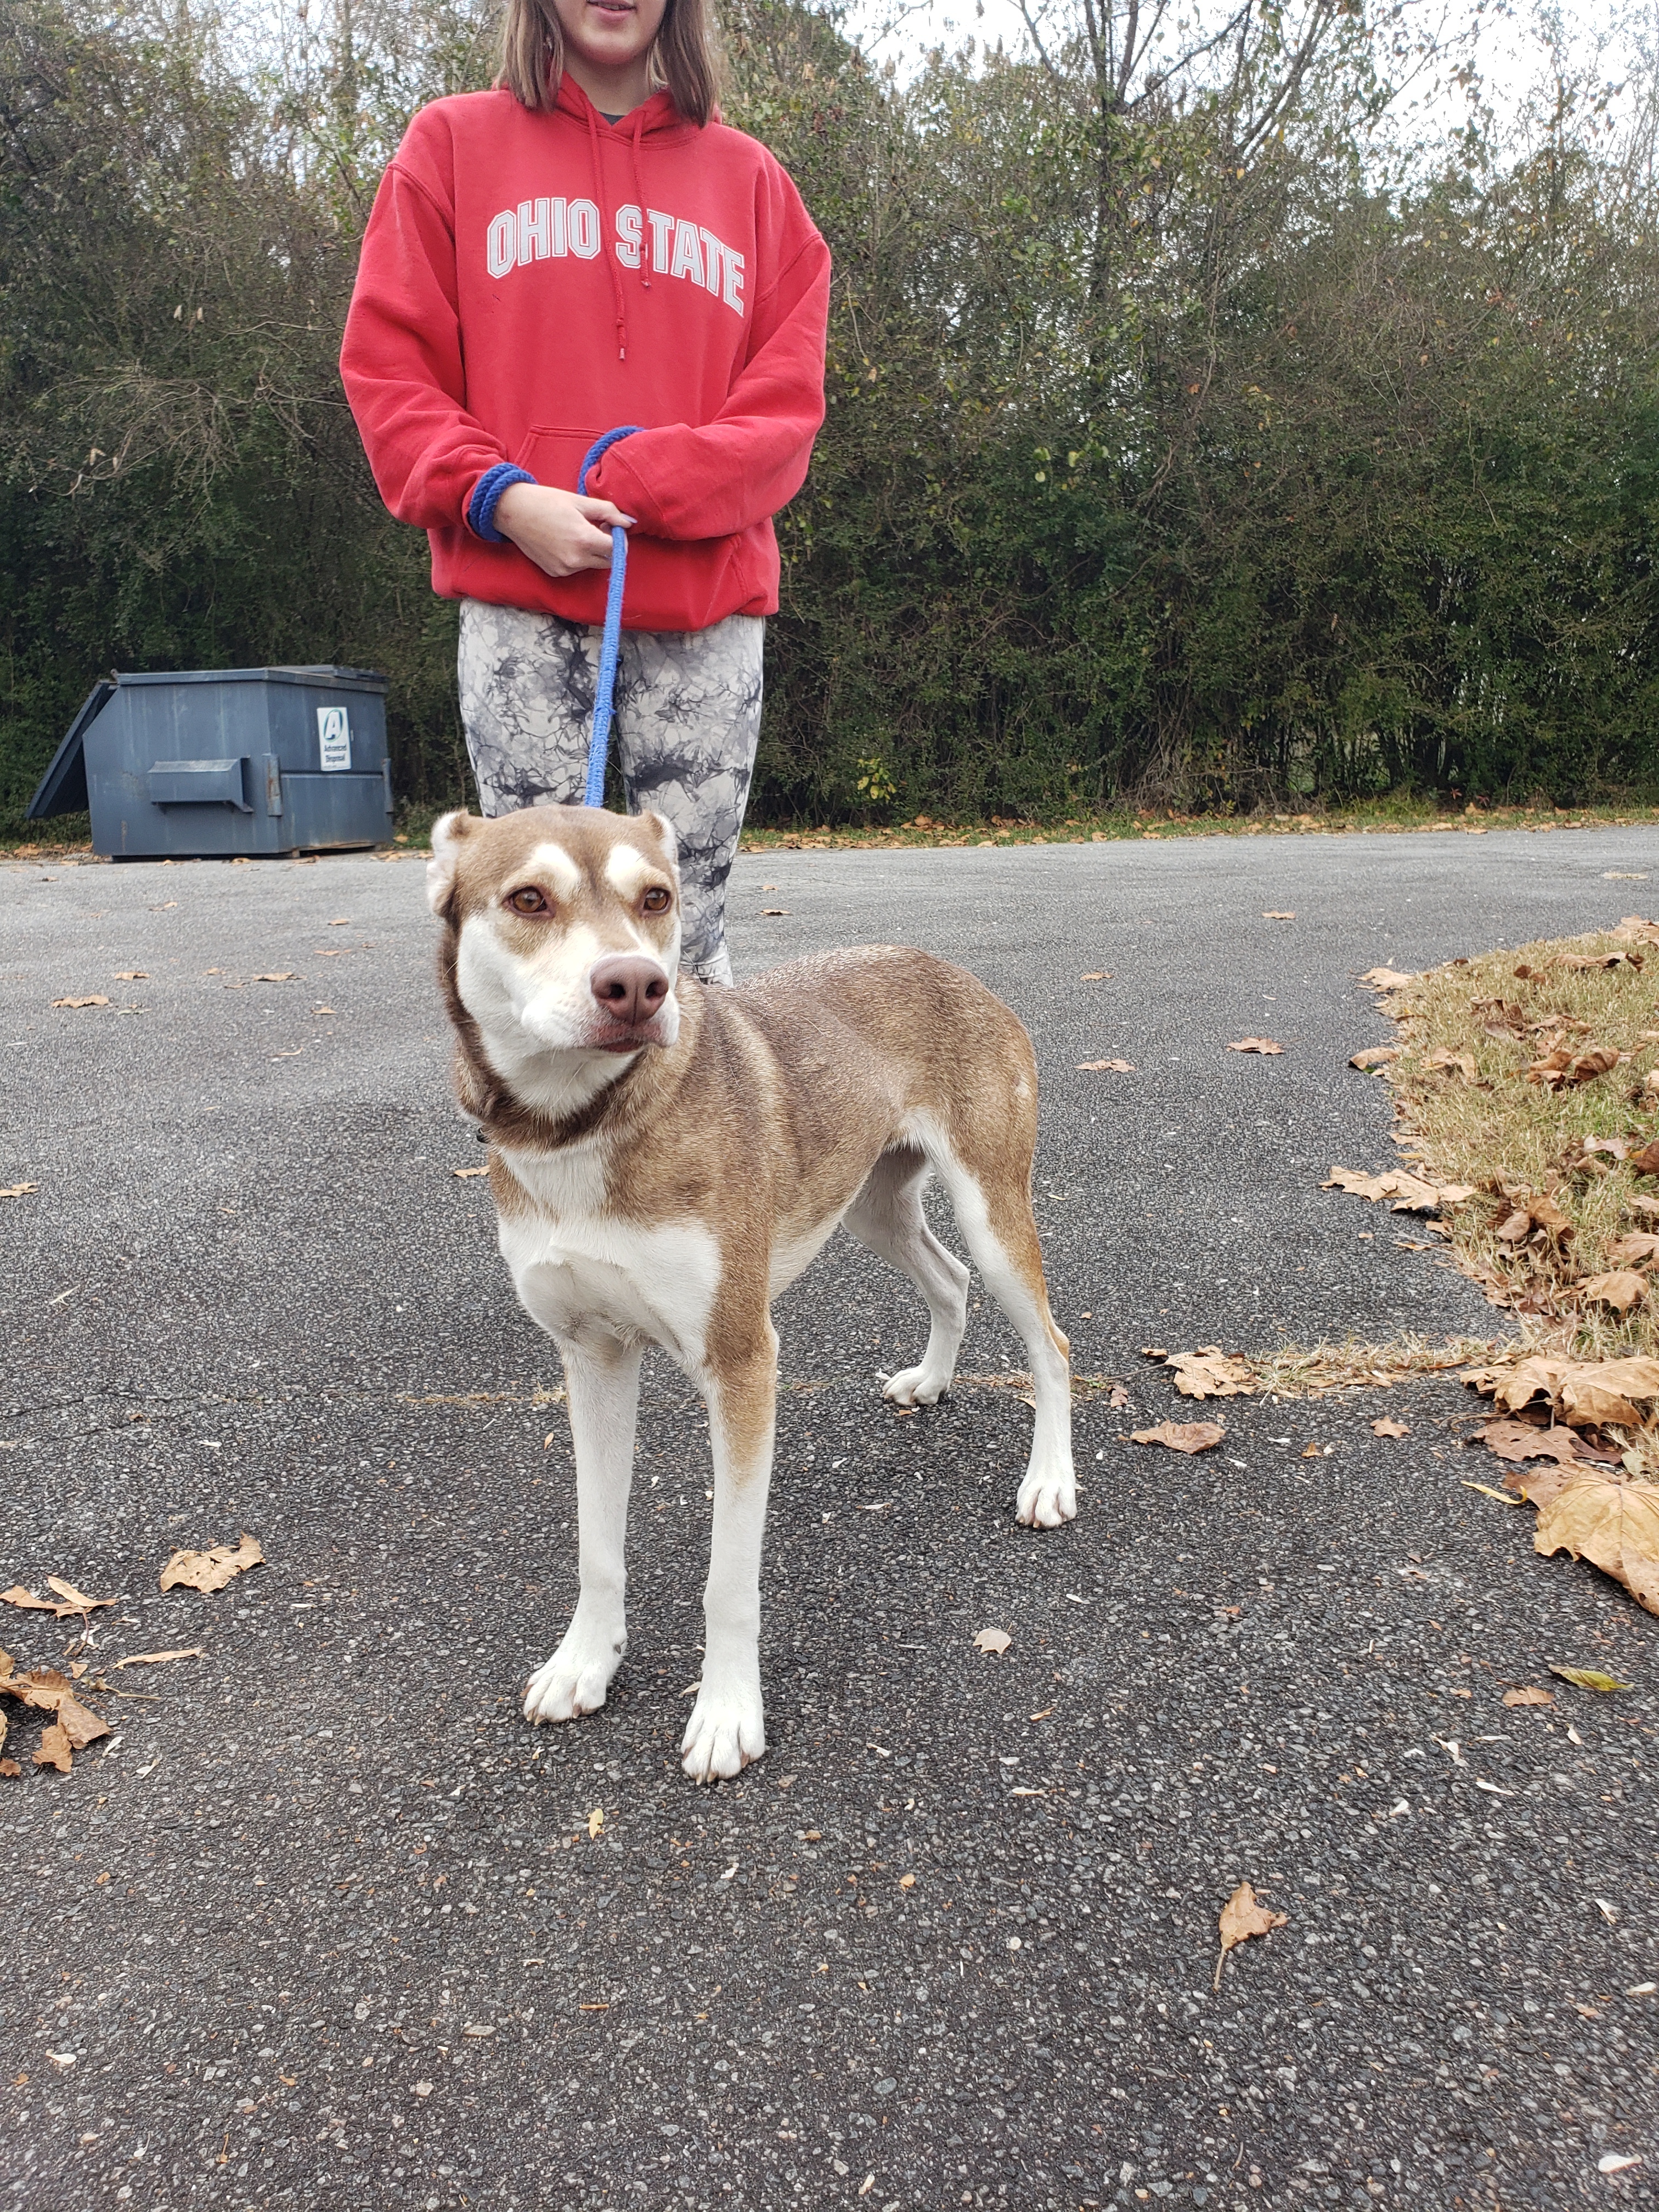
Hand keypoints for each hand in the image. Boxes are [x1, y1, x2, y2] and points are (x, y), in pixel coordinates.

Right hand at [492, 482, 633, 576]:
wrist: (512, 511)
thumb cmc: (546, 501)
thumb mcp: (580, 501)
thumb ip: (609, 512)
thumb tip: (630, 522)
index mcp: (584, 540)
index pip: (618, 550)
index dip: (619, 539)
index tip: (611, 527)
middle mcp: (576, 559)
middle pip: (607, 560)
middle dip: (608, 546)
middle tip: (597, 528)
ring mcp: (564, 569)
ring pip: (592, 565)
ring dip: (593, 552)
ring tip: (578, 531)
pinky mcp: (555, 572)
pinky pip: (576, 568)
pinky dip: (578, 557)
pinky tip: (565, 540)